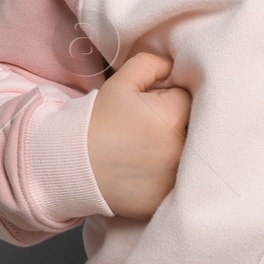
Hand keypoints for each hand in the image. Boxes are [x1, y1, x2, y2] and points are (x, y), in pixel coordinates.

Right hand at [86, 51, 190, 219]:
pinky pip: (175, 181)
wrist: (72, 164)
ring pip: (186, 155)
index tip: (147, 107)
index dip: (166, 98)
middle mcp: (180, 149)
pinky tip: (143, 171)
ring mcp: (174, 178)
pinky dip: (164, 175)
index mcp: (173, 116)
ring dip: (173, 149)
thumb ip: (150, 64)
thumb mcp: (121, 82)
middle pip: (191, 126)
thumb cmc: (98, 121)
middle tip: (146, 128)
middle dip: (175, 123)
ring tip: (145, 150)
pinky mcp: (166, 199)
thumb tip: (172, 65)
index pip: (186, 98)